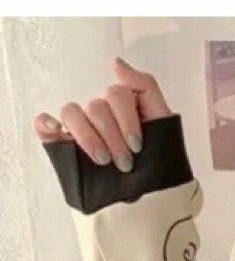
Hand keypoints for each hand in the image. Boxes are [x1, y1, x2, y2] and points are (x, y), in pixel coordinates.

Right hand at [33, 56, 171, 170]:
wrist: (153, 197)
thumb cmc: (159, 161)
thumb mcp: (164, 122)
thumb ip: (146, 87)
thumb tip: (115, 63)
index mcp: (121, 106)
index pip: (115, 94)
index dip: (127, 120)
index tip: (138, 146)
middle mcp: (100, 114)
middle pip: (96, 107)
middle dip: (113, 137)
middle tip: (125, 163)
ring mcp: (81, 129)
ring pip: (72, 113)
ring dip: (88, 137)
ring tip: (104, 161)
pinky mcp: (64, 144)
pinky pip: (44, 125)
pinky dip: (45, 123)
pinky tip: (56, 129)